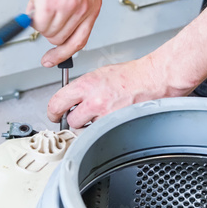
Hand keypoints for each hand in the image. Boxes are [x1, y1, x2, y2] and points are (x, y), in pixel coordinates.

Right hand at [28, 0, 101, 66]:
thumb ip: (73, 6)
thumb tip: (56, 21)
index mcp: (93, 6)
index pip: (79, 41)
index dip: (64, 54)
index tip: (52, 60)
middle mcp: (84, 10)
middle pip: (61, 40)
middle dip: (48, 33)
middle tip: (43, 19)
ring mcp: (68, 9)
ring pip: (48, 33)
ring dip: (40, 23)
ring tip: (40, 3)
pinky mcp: (51, 3)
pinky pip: (38, 24)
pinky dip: (32, 18)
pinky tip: (35, 4)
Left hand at [47, 55, 190, 127]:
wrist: (153, 79)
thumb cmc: (130, 76)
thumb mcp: (99, 74)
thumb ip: (82, 88)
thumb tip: (70, 100)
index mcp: (86, 84)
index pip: (57, 102)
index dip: (53, 112)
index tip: (54, 115)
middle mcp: (94, 100)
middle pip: (71, 120)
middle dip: (75, 119)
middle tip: (81, 116)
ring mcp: (105, 114)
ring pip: (86, 129)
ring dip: (90, 125)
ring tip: (102, 114)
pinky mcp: (116, 124)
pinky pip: (101, 132)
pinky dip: (104, 129)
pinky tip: (112, 119)